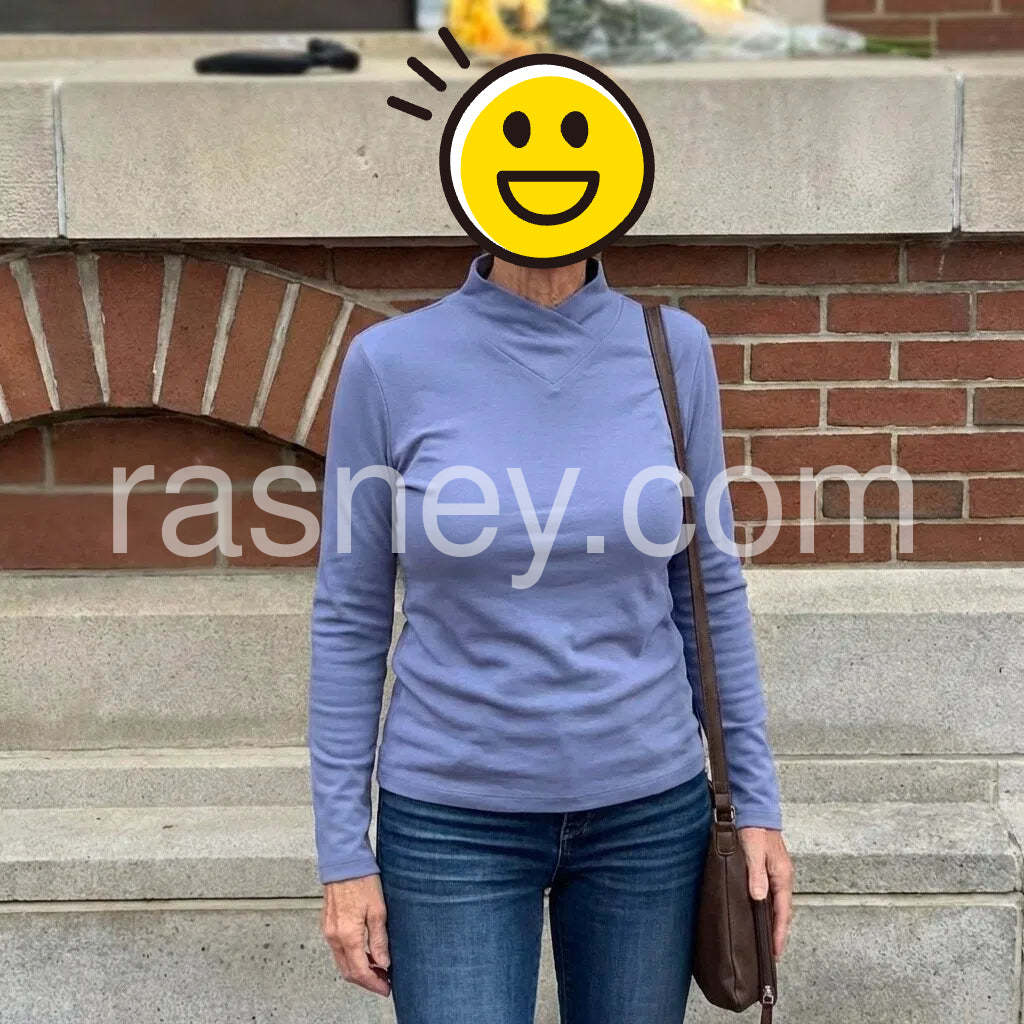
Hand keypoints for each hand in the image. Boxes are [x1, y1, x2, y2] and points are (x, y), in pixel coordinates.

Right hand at [321, 874, 390, 996]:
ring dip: (358, 969)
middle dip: (366, 980)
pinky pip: (338, 950)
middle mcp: (334, 936)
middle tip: (383, 981)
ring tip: (377, 968)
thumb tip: (383, 962)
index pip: (360, 971)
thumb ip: (379, 940)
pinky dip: (351, 957)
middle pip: (348, 971)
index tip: (386, 987)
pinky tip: (364, 953)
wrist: (344, 861)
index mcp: (348, 935)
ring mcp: (328, 931)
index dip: (374, 983)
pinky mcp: (328, 924)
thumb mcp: (378, 910)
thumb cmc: (362, 880)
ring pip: (342, 962)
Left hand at [738, 827, 793, 960]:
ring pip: (780, 904)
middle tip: (773, 952)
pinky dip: (772, 909)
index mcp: (782, 876)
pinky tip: (764, 913)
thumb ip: (756, 875)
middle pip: (784, 912)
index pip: (783, 912)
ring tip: (769, 939)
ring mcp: (779, 874)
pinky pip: (775, 895)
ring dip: (776, 922)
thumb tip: (759, 898)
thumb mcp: (753, 852)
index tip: (775, 951)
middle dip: (779, 932)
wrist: (756, 811)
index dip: (778, 932)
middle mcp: (784, 877)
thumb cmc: (755, 830)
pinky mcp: (772, 869)